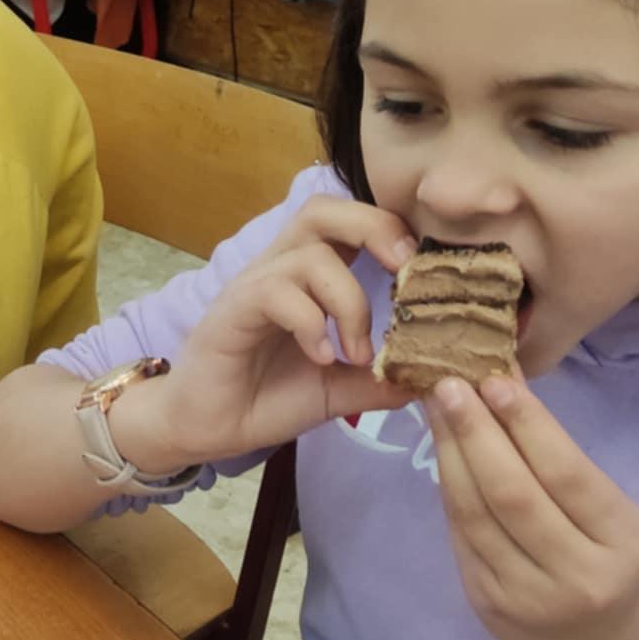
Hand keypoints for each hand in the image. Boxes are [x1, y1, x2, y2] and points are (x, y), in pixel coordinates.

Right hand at [118, 198, 416, 469]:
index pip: (350, 221)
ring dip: (348, 301)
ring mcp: (254, 286)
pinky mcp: (233, 310)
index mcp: (308, 276)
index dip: (391, 230)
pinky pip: (277, 293)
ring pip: (310, 255)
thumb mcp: (340, 390)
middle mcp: (280, 269)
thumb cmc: (266, 398)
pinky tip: (321, 359)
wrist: (206, 428)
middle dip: (374, 229)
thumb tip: (432, 378)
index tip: (423, 273)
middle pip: (324, 210)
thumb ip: (380, 379)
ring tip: (356, 353)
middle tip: (404, 273)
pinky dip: (311, 323)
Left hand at [427, 374, 638, 639]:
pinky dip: (447, 487)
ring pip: (475, 514)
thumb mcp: (610, 516)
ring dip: (450, 454)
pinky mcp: (485, 602)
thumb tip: (506, 384)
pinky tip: (440, 451)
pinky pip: (460, 534)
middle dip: (477, 434)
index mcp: (621, 542)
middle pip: (514, 494)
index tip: (494, 380)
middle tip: (449, 385)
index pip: (567, 475)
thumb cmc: (604, 563)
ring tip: (435, 407)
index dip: (527, 426)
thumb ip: (563, 462)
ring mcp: (526, 594)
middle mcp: (576, 574)